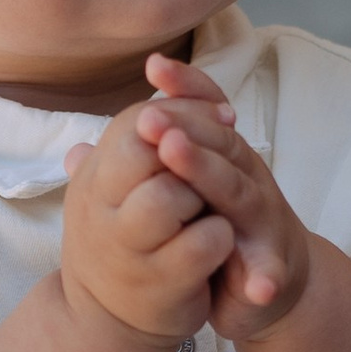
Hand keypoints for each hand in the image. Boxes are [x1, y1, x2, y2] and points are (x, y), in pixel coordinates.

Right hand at [59, 92, 234, 343]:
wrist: (107, 327)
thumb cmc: (121, 245)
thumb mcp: (113, 193)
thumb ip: (133, 142)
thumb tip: (148, 87)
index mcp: (93, 182)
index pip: (133, 123)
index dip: (182, 112)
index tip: (224, 112)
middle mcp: (99, 211)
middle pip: (144, 151)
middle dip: (189, 139)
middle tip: (228, 133)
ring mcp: (127, 250)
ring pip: (167, 198)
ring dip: (201, 187)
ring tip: (216, 190)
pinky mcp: (160, 286)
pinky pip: (199, 244)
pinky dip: (216, 235)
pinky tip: (223, 236)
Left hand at [134, 53, 313, 346]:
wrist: (268, 282)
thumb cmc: (219, 229)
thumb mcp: (174, 193)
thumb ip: (136, 169)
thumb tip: (77, 153)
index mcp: (221, 158)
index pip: (205, 111)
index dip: (184, 88)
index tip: (152, 66)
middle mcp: (245, 180)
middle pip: (218, 143)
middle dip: (185, 128)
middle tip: (150, 119)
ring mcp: (261, 221)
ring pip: (239, 193)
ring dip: (211, 175)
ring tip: (176, 158)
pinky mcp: (273, 265)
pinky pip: (270, 270)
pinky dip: (265, 275)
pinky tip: (258, 285)